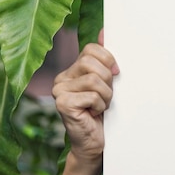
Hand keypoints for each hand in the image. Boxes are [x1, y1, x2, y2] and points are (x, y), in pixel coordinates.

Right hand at [52, 30, 118, 165]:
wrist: (94, 143)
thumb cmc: (102, 113)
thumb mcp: (106, 83)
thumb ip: (104, 59)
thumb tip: (105, 31)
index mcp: (71, 71)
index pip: (91, 49)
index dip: (108, 59)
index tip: (115, 74)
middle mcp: (61, 78)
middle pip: (91, 62)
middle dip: (107, 79)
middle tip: (106, 96)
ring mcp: (59, 91)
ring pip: (94, 79)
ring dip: (106, 95)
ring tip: (101, 105)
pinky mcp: (62, 104)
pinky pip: (91, 95)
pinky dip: (100, 105)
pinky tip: (94, 113)